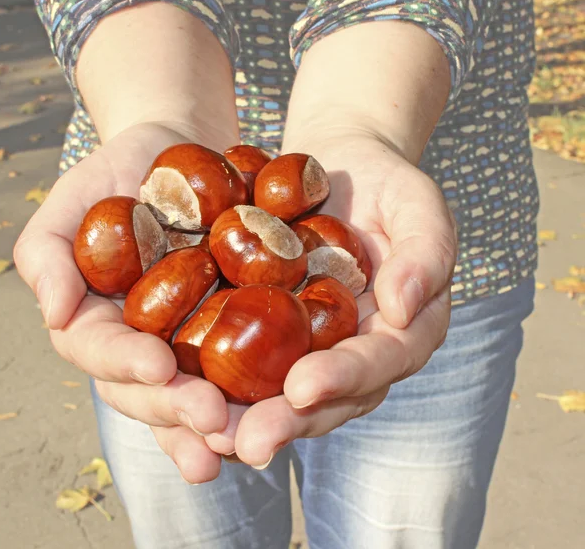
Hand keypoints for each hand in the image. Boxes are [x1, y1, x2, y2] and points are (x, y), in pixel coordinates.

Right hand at [14, 122, 231, 482]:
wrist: (180, 150)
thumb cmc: (118, 172)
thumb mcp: (73, 199)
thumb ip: (48, 252)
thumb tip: (54, 313)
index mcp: (98, 319)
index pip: (101, 351)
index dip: (125, 362)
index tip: (157, 364)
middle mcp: (141, 340)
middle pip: (150, 389)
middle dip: (178, 408)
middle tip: (214, 421)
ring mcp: (185, 338)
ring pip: (193, 392)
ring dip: (214, 424)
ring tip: (242, 441)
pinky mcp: (228, 325)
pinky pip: (240, 366)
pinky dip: (253, 395)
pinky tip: (279, 412)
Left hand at [227, 134, 456, 466]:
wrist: (338, 167)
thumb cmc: (386, 184)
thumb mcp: (418, 207)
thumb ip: (425, 255)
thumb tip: (402, 308)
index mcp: (400, 330)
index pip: (380, 362)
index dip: (345, 378)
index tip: (302, 387)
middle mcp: (355, 350)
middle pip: (328, 398)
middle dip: (289, 421)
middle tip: (248, 442)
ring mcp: (312, 345)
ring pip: (283, 394)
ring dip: (248, 418)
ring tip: (209, 435)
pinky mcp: (272, 332)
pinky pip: (249, 363)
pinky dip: (221, 383)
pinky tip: (184, 395)